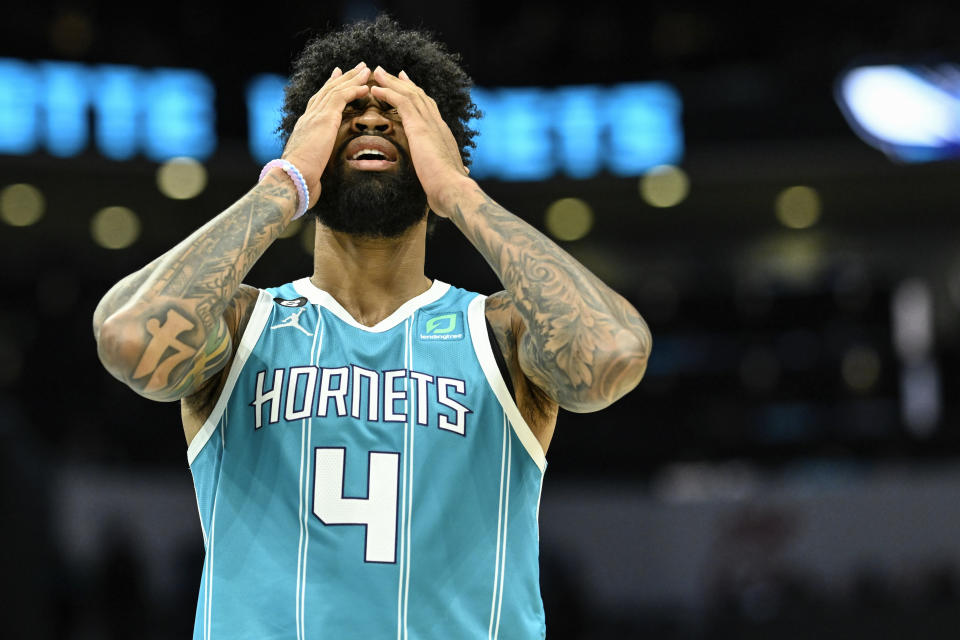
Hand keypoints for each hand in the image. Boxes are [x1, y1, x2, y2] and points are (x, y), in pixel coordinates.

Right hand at [282, 62, 371, 206]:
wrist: (293, 177)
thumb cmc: (300, 178)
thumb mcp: (311, 166)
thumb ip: (316, 162)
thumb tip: (318, 173)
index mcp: (305, 127)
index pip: (318, 102)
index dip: (329, 88)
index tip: (338, 78)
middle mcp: (309, 117)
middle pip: (328, 91)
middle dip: (343, 78)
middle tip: (357, 67)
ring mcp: (315, 116)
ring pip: (336, 89)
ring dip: (352, 78)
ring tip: (366, 69)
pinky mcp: (324, 118)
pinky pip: (341, 97)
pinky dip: (354, 89)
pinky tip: (365, 86)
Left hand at [370, 67, 472, 216]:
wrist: (452, 188)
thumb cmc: (448, 188)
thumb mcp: (448, 174)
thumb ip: (449, 170)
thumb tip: (464, 173)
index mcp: (442, 134)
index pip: (428, 108)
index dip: (417, 96)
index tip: (407, 86)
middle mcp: (437, 124)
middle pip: (418, 96)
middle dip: (402, 83)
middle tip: (388, 72)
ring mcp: (429, 123)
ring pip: (409, 94)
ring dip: (391, 82)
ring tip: (377, 72)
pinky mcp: (419, 126)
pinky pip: (401, 102)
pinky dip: (388, 93)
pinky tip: (375, 89)